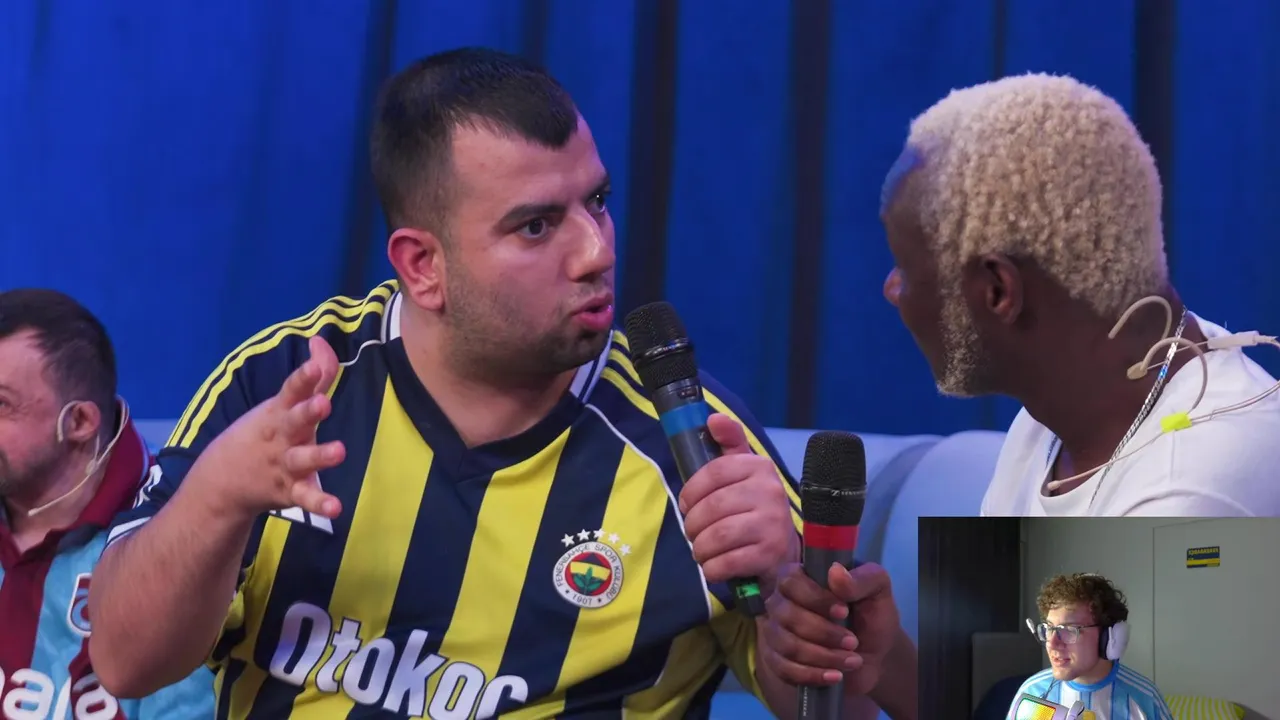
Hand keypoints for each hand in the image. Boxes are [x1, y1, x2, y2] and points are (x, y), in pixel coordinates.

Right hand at [197, 335, 345, 519]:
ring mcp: (285, 464)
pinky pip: (306, 498)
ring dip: (319, 456)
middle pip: (295, 421)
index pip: (292, 390)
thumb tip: (320, 340)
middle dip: (308, 412)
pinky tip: (336, 509)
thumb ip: (312, 375)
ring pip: (303, 459)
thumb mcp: (283, 403)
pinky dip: (319, 504)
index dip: (303, 378)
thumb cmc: (265, 432)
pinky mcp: (289, 491)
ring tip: (340, 451)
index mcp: (280, 411)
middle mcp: (282, 436)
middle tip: (323, 403)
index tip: (313, 368)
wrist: (222, 480)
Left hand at [678, 413, 796, 595]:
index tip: (687, 505)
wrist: (784, 552)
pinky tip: (713, 566)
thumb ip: (729, 444)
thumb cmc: (754, 508)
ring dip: (700, 548)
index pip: (713, 472)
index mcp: (759, 467)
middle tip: (693, 533)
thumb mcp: (743, 472)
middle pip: (712, 507)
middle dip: (693, 525)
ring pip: (717, 536)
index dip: (691, 491)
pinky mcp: (771, 554)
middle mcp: (770, 492)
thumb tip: (713, 418)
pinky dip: (712, 568)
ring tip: (701, 550)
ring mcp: (773, 524)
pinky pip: (728, 562)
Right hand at [761, 561, 898, 696]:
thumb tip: (835, 572)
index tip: (844, 611)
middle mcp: (781, 602)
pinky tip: (835, 676)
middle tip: (853, 641)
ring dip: (823, 656)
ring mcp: (776, 632)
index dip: (815, 598)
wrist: (875, 654)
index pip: (791, 581)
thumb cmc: (872, 615)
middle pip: (787, 616)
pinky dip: (812, 675)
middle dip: (823, 633)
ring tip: (852, 660)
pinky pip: (784, 670)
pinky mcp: (778, 661)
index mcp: (801, 577)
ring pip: (787, 645)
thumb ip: (862, 578)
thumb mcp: (878, 591)